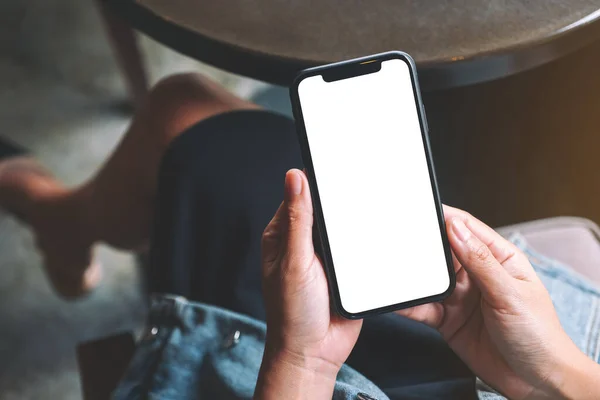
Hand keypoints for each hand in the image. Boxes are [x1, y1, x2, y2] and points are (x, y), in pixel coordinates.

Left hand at [255, 169, 361, 398]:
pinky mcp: (347, 270)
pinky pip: (359, 248)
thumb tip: (294, 176)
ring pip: (345, 227)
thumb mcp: (294, 262)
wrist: (316, 352)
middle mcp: (304, 242)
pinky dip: (368, 241)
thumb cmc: (293, 313)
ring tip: (377, 202)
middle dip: (343, 200)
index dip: (318, 180)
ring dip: (357, 221)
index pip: (300, 196)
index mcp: (284, 235)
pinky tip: (381, 231)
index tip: (337, 162)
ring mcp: (327, 256)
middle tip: (365, 180)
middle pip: (327, 210)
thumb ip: (298, 220)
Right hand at [397, 206, 599, 398]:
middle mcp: (477, 274)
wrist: (536, 381)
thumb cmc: (539, 335)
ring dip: (413, 276)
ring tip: (395, 270)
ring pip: (430, 279)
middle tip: (400, 239)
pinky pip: (423, 307)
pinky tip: (400, 301)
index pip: (468, 229)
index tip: (422, 210)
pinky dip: (410, 304)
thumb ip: (481, 261)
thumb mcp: (511, 294)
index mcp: (499, 259)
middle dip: (422, 245)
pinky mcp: (448, 319)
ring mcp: (460, 297)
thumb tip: (456, 229)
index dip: (446, 218)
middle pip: (443, 252)